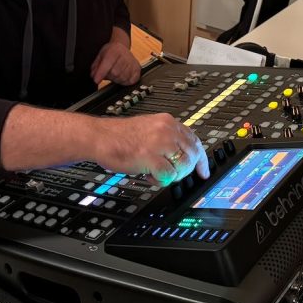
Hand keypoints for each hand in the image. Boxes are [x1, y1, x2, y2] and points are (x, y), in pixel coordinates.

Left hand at [91, 41, 140, 85]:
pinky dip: (124, 81)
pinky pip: (130, 81)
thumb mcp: (100, 56)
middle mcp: (125, 55)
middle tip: (108, 73)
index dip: (101, 73)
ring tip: (115, 73)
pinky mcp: (137, 69)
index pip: (107, 64)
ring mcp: (132, 62)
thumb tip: (94, 76)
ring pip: (122, 78)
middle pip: (115, 73)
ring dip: (116, 79)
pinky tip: (122, 76)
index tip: (96, 80)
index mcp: (114, 50)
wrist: (122, 47)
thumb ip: (95, 66)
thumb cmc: (111, 52)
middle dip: (109, 76)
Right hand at [95, 113, 209, 185]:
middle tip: (173, 175)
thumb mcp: (149, 128)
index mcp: (167, 121)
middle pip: (192, 155)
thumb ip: (166, 137)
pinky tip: (148, 174)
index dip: (201, 159)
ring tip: (156, 172)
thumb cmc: (118, 136)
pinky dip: (159, 180)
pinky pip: (168, 176)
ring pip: (183, 167)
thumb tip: (180, 153)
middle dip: (185, 170)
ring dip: (171, 175)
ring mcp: (160, 143)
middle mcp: (167, 130)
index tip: (203, 170)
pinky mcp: (151, 157)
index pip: (194, 140)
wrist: (99, 137)